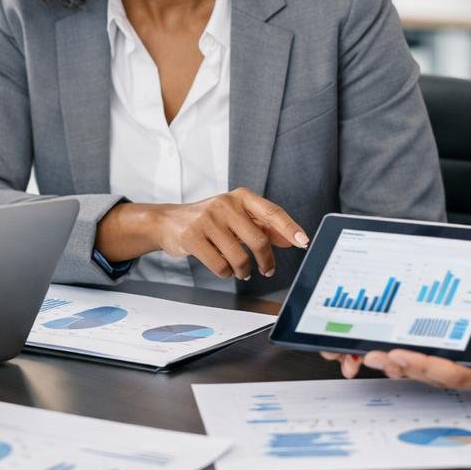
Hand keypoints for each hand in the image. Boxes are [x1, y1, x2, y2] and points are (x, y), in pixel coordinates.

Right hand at [151, 188, 309, 281]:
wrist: (168, 222)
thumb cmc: (208, 221)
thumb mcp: (236, 217)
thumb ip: (263, 226)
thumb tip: (291, 239)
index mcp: (240, 197)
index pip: (271, 212)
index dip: (289, 228)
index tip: (302, 242)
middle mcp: (225, 204)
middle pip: (258, 240)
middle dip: (266, 261)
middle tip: (267, 270)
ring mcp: (207, 219)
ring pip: (239, 257)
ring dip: (243, 270)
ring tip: (240, 271)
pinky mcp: (192, 236)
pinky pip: (220, 265)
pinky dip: (226, 273)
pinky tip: (224, 269)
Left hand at [322, 278, 470, 396]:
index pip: (457, 369)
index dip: (426, 364)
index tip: (399, 354)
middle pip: (444, 378)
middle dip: (407, 367)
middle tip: (373, 355)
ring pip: (448, 379)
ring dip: (416, 370)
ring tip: (382, 358)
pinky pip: (458, 376)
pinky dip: (433, 368)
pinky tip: (413, 358)